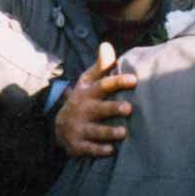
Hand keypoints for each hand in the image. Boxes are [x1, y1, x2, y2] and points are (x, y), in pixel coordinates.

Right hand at [55, 42, 136, 156]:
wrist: (60, 126)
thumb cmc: (84, 99)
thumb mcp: (88, 82)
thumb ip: (101, 66)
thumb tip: (106, 44)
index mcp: (88, 93)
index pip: (103, 85)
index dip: (118, 81)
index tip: (134, 79)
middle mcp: (83, 110)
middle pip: (99, 108)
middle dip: (113, 108)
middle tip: (129, 108)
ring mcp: (79, 128)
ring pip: (95, 130)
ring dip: (109, 132)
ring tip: (124, 133)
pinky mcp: (77, 145)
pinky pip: (88, 148)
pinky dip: (98, 150)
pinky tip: (111, 151)